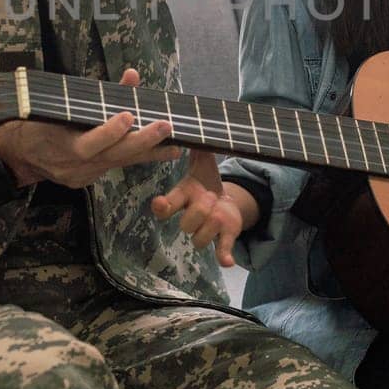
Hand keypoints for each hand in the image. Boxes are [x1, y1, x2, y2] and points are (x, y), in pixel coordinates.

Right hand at [0, 68, 179, 188]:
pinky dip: (132, 158)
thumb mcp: (59, 104)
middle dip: (143, 142)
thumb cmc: (37, 122)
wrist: (16, 156)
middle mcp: (73, 165)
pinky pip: (112, 168)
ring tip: (175, 145)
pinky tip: (156, 152)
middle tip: (166, 126)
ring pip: (118, 164)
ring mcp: (80, 176)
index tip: (128, 116)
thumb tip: (132, 76)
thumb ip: (98, 94)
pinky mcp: (84, 182)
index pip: (89, 142)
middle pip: (112, 156)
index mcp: (61, 144)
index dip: (109, 131)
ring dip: (147, 154)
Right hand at [151, 149, 250, 267]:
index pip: (165, 207)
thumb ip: (197, 148)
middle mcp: (190, 216)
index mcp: (184, 196)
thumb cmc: (206, 179)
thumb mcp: (203, 162)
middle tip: (211, 196)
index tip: (160, 203)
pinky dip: (223, 255)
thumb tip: (191, 127)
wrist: (224, 197)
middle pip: (185, 224)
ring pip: (200, 239)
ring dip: (211, 227)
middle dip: (199, 211)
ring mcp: (206, 229)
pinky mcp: (222, 236)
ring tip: (220, 212)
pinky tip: (228, 261)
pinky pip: (219, 250)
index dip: (162, 207)